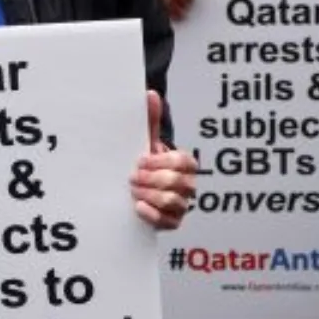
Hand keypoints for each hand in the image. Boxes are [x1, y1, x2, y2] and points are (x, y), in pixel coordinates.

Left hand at [130, 90, 198, 229]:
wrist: (135, 192)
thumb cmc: (144, 165)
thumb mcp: (146, 143)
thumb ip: (149, 121)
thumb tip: (150, 95)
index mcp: (184, 164)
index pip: (183, 161)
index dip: (160, 161)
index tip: (140, 159)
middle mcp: (187, 185)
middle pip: (176, 182)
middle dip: (151, 179)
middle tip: (132, 177)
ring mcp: (181, 205)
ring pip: (172, 201)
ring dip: (148, 195)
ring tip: (133, 190)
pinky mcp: (172, 223)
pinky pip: (167, 222)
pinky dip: (151, 214)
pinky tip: (137, 207)